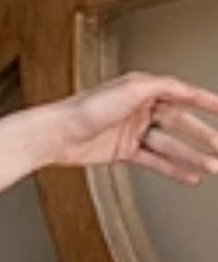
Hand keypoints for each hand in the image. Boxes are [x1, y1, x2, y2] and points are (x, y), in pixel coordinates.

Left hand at [43, 70, 217, 183]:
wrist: (58, 134)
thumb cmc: (85, 109)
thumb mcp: (130, 89)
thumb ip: (161, 86)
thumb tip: (183, 87)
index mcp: (144, 89)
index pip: (183, 95)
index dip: (205, 102)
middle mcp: (140, 109)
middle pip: (180, 123)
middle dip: (202, 136)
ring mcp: (133, 131)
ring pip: (170, 145)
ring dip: (191, 156)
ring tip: (211, 165)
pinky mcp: (124, 152)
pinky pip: (154, 161)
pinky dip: (172, 169)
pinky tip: (188, 175)